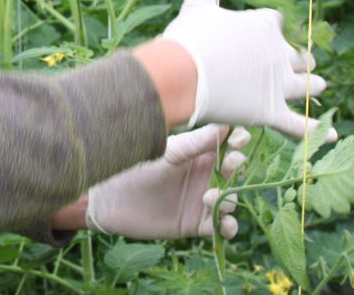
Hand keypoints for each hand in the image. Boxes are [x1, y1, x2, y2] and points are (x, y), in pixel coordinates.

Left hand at [86, 125, 248, 238]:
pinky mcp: (196, 224)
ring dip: (228, 199)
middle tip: (230, 164)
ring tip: (209, 197)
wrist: (113, 200)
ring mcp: (202, 200)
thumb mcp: (169, 154)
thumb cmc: (137, 169)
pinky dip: (228, 227)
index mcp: (198, 153)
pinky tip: (224, 223)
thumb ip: (195, 143)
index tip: (240, 139)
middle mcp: (204, 176)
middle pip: (234, 172)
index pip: (228, 144)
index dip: (239, 141)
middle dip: (237, 167)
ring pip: (230, 200)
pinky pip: (221, 227)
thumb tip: (225, 126)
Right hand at [161, 0, 336, 140]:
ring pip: (305, 86)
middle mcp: (279, 53)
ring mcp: (279, 84)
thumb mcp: (199, 2)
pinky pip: (299, 125)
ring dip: (313, 86)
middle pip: (296, 55)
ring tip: (320, 86)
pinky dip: (315, 130)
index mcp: (264, 24)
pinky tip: (331, 135)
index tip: (267, 29)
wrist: (184, 75)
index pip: (275, 22)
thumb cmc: (190, 37)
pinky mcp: (272, 112)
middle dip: (300, 58)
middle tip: (306, 61)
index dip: (271, 27)